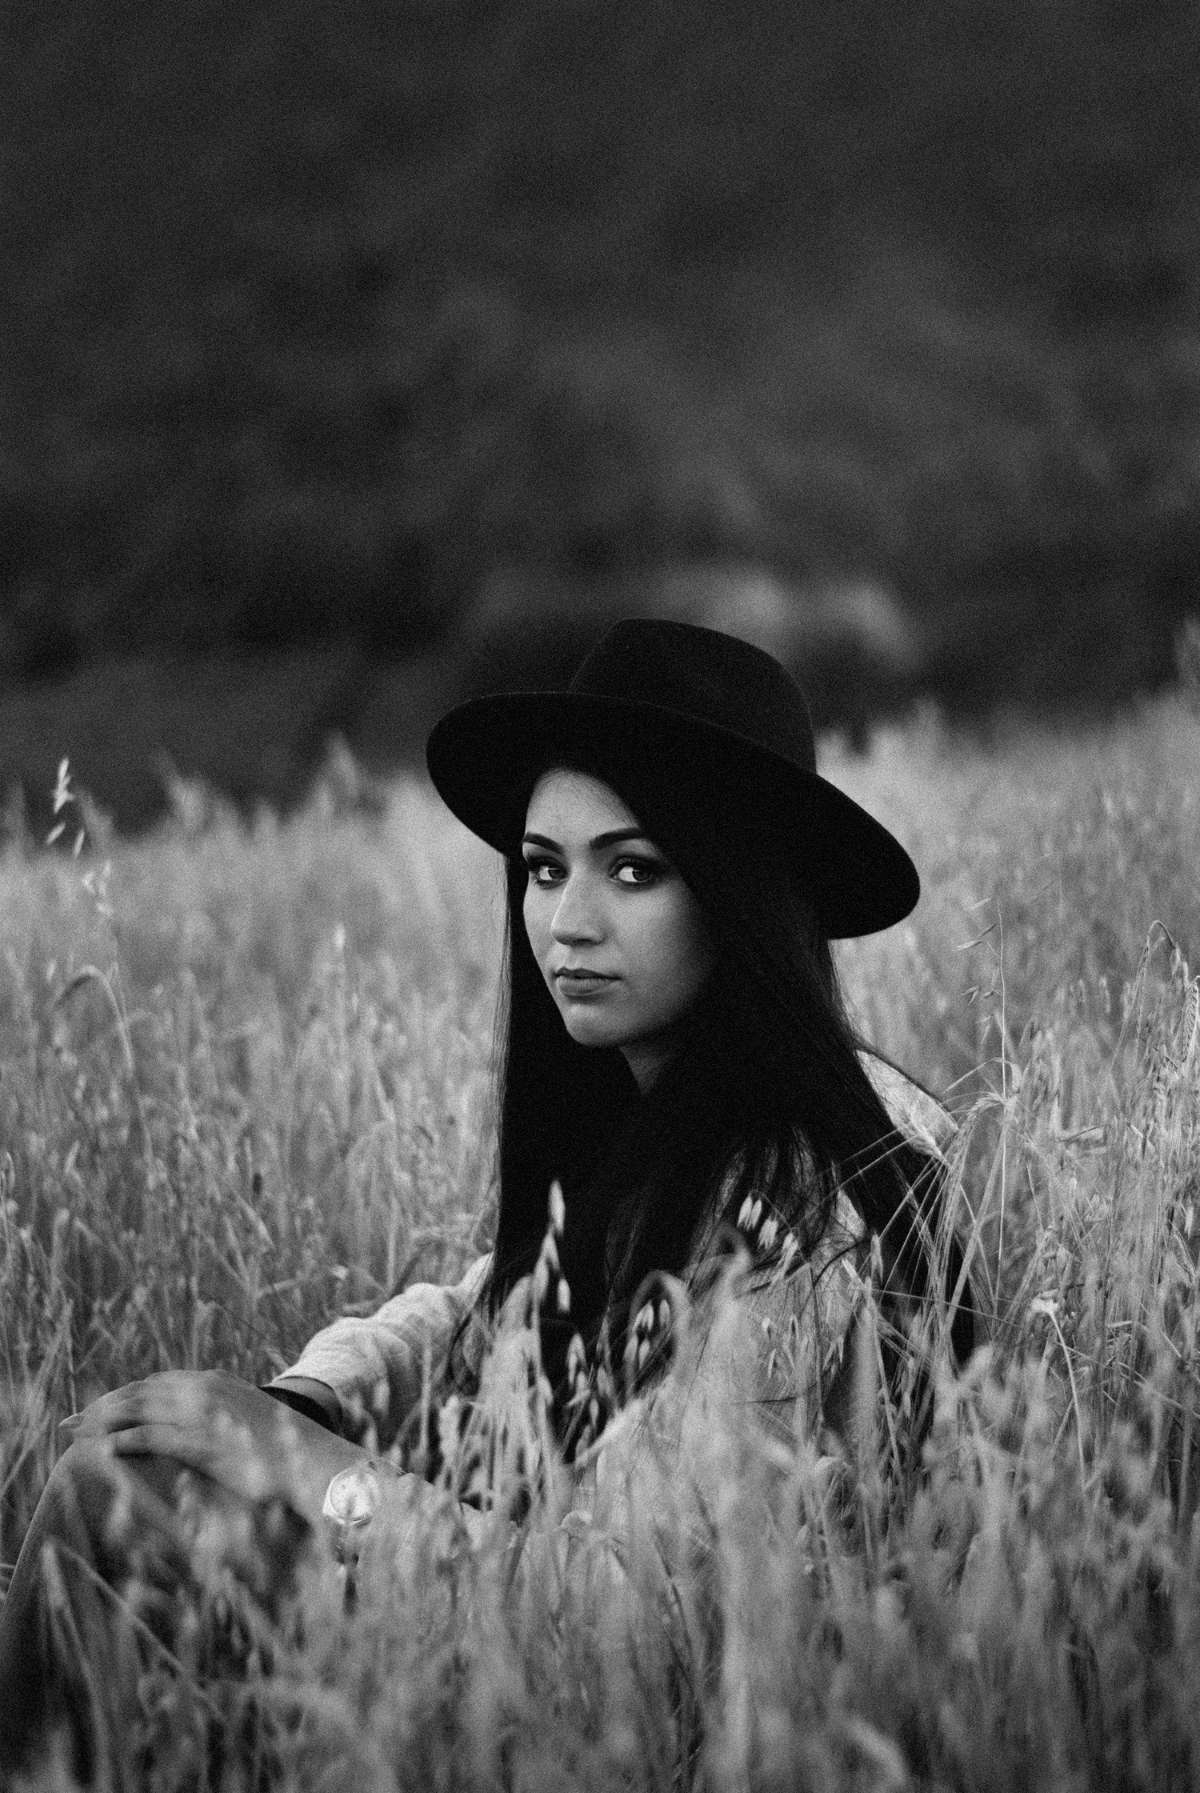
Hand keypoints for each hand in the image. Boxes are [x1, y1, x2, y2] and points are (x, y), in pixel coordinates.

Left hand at [60, 1370, 361, 1520]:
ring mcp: (204, 1413)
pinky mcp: (204, 1440)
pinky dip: (127, 1441)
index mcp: (213, 1382)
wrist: (311, 1459)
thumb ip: (215, 1419)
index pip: (155, 1382)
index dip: (121, 1394)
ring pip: (139, 1408)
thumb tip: (192, 1432)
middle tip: (68, 1423)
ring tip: (76, 1435)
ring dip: (103, 1421)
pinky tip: (106, 1451)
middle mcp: (205, 1389)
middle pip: (139, 1391)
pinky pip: (155, 1436)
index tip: (94, 1409)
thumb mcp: (242, 1424)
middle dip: (100, 1405)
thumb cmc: (279, 1450)